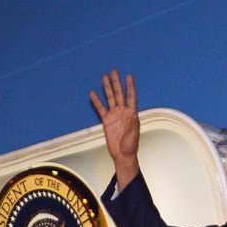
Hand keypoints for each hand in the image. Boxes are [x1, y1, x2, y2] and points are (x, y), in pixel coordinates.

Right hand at [90, 69, 140, 190]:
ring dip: (107, 88)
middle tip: (113, 71)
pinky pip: (101, 108)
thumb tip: (133, 113)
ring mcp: (114, 115)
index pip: (131, 96)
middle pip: (119, 94)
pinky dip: (97, 101)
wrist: (122, 155)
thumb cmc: (131, 146)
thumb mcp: (134, 135)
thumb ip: (134, 124)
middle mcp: (123, 112)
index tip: (128, 76)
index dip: (130, 86)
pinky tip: (93, 93)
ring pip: (110, 98)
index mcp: (131, 113)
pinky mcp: (106, 120)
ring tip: (104, 77)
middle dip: (116, 82)